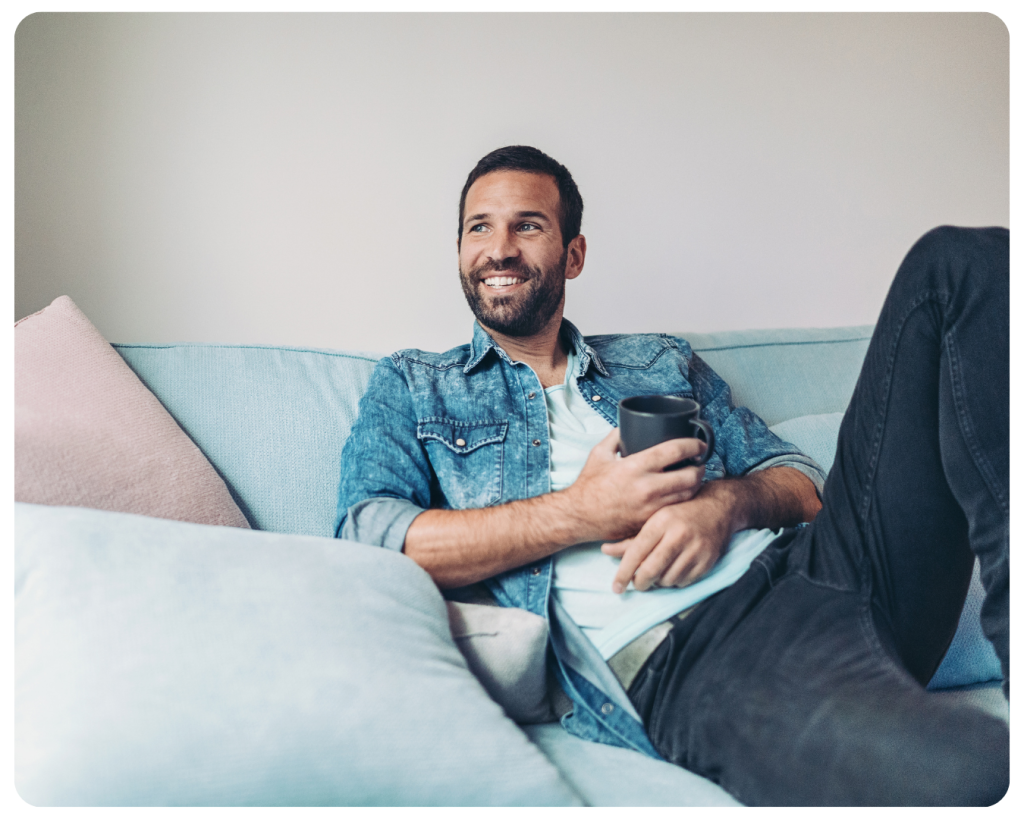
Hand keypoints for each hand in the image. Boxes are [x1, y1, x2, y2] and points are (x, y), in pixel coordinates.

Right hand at [565, 429, 705, 543]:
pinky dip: (683, 500)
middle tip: (700, 461)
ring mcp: (650, 507)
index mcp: (635, 467)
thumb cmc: (589, 485)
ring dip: (695, 484)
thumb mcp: (599, 454)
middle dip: (700, 467)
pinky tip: (682, 494)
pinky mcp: (650, 521)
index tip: (699, 444)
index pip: (675, 451)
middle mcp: (647, 488)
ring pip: (687, 495)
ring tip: (694, 476)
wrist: (579, 516)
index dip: (693, 445)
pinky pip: (675, 509)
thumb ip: (615, 437)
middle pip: (690, 476)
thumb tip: (627, 426)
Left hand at [601, 484, 735, 592]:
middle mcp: (679, 534)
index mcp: (661, 521)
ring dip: (658, 581)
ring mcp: (696, 549)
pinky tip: (674, 569)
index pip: (636, 553)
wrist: (718, 509)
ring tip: (658, 570)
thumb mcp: (653, 519)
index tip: (616, 587)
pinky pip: (683, 582)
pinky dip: (674, 580)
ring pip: (667, 579)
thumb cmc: (679, 514)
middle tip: (637, 583)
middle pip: (651, 570)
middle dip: (640, 583)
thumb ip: (630, 538)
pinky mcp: (708, 561)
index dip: (623, 573)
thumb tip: (605, 550)